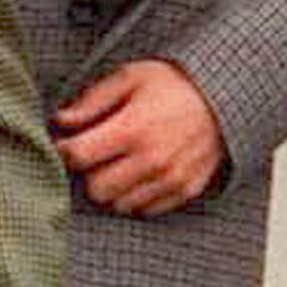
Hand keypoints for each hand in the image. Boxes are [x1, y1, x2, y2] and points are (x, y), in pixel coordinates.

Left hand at [52, 58, 224, 215]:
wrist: (226, 96)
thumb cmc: (172, 84)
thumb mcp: (130, 77)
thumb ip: (92, 101)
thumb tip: (60, 121)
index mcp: (133, 128)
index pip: (78, 156)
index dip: (63, 150)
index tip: (65, 142)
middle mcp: (152, 159)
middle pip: (95, 189)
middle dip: (88, 173)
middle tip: (94, 155)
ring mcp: (171, 178)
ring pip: (119, 204)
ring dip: (112, 187)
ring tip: (117, 163)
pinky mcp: (185, 190)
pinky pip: (145, 209)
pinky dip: (135, 196)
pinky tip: (138, 173)